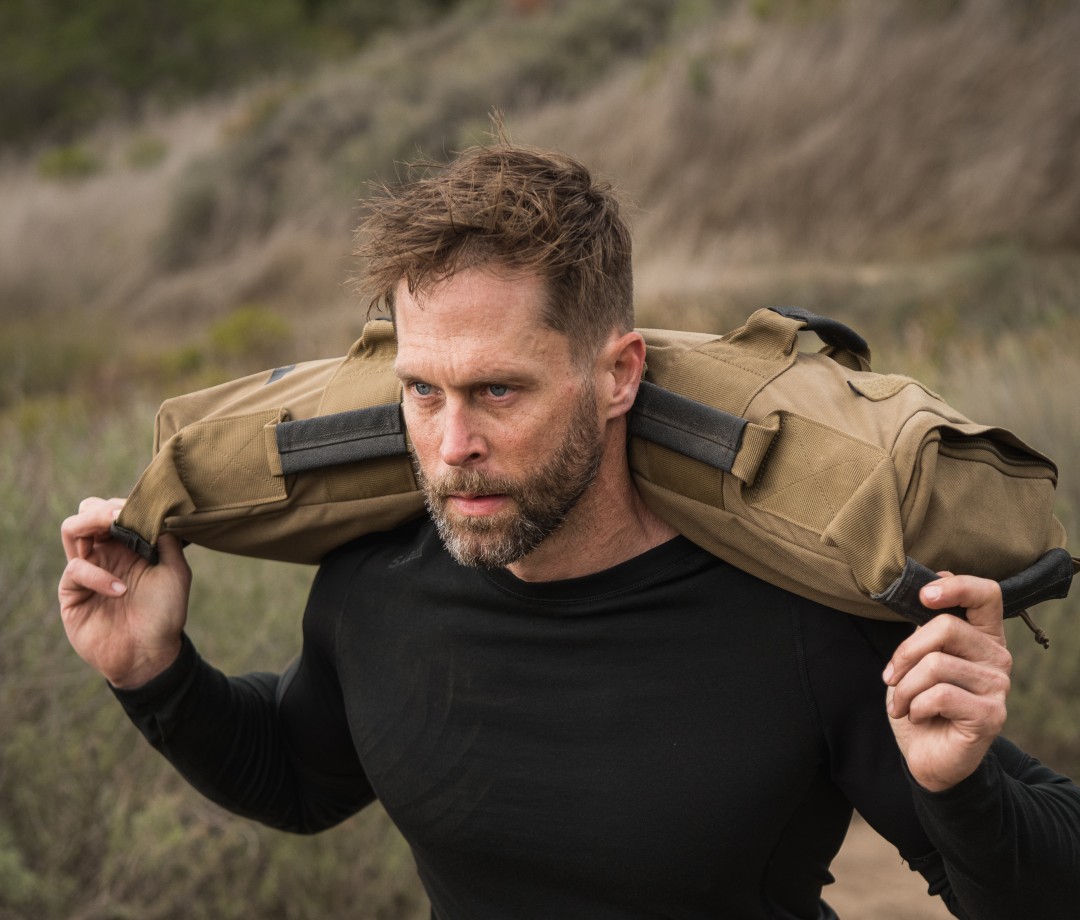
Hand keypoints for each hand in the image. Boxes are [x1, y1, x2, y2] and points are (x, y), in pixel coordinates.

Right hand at [59, 497, 191, 688]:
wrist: (150, 654)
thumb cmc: (165, 614)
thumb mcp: (176, 573)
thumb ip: (167, 542)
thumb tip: (160, 513)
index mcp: (128, 546)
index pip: (114, 510)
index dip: (125, 504)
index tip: (141, 505)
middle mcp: (105, 553)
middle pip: (87, 512)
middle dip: (102, 508)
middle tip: (121, 514)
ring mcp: (87, 571)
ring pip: (72, 530)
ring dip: (91, 523)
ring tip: (115, 527)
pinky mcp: (72, 593)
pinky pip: (75, 569)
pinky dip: (98, 574)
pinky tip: (120, 588)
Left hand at [883, 573, 1011, 791]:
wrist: (926, 756)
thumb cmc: (920, 702)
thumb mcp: (917, 659)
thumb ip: (926, 628)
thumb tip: (923, 590)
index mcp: (982, 636)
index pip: (987, 594)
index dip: (956, 586)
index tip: (923, 595)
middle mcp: (998, 657)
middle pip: (947, 627)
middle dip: (905, 653)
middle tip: (891, 677)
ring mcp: (998, 687)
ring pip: (936, 664)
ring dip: (904, 687)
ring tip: (901, 704)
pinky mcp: (990, 716)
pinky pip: (939, 695)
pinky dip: (915, 707)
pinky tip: (918, 717)